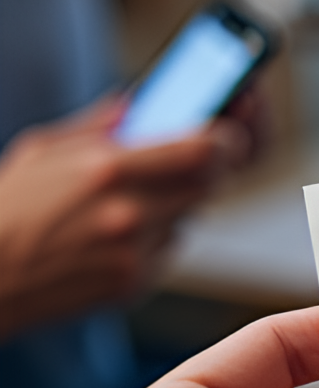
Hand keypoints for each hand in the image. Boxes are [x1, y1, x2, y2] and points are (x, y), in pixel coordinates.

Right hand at [0, 98, 246, 338]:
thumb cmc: (7, 208)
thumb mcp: (44, 149)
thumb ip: (102, 124)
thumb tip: (142, 103)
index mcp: (110, 168)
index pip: (206, 151)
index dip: (226, 140)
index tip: (226, 136)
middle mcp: (130, 212)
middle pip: (208, 185)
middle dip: (203, 171)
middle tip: (183, 163)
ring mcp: (135, 253)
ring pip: (188, 219)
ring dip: (174, 205)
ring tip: (127, 202)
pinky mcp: (134, 284)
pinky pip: (168, 251)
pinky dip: (155, 239)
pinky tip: (114, 235)